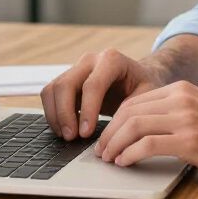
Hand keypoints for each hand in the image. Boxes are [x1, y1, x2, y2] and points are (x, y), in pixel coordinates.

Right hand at [40, 48, 166, 139]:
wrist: (138, 76)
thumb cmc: (144, 86)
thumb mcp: (147, 96)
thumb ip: (132, 110)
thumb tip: (113, 132)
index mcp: (112, 60)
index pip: (92, 85)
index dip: (87, 111)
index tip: (86, 133)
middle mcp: (90, 60)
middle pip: (66, 84)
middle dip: (65, 114)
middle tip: (72, 138)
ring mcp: (76, 68)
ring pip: (53, 89)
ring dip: (55, 115)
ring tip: (68, 136)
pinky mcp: (67, 79)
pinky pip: (50, 94)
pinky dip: (52, 113)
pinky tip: (64, 129)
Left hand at [94, 80, 197, 179]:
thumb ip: (178, 113)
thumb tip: (146, 130)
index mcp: (183, 90)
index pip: (136, 101)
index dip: (115, 120)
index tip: (107, 137)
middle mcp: (182, 99)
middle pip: (129, 111)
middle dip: (109, 132)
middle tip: (101, 151)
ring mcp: (186, 118)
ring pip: (133, 125)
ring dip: (114, 144)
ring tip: (109, 159)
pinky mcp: (190, 140)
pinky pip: (147, 144)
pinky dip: (129, 154)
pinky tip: (125, 163)